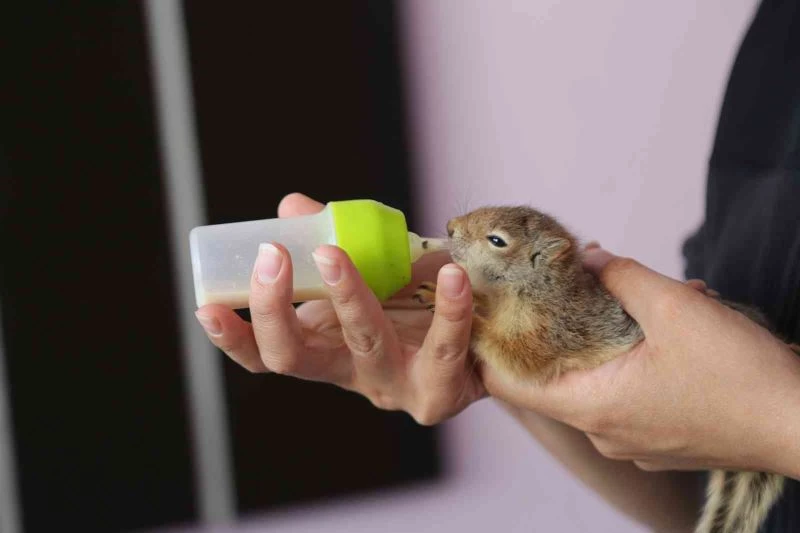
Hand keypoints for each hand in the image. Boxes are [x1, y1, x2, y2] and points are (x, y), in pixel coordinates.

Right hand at [194, 193, 484, 424]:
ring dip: (346, 296)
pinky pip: (443, 345)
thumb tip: (291, 206)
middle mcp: (349, 372)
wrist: (485, 340)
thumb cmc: (418, 303)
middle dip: (275, 309)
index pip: (266, 353)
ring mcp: (393, 385)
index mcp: (323, 348)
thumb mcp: (370, 271)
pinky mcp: (439, 390)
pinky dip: (448, 308)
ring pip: (363, 343)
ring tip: (333, 253)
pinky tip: (452, 273)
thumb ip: (330, 241)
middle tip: (272, 257)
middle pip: (294, 357)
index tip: (207, 304)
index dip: (234, 336)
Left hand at [484, 247, 799, 477]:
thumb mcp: (675, 308)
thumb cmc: (743, 378)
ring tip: (641, 300)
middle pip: (556, 376)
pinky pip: (629, 395)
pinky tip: (667, 330)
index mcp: (592, 405)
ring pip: (599, 381)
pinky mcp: (661, 441)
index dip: (494, 348)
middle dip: (563, 329)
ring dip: (609, 339)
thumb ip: (620, 277)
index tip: (490, 314)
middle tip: (570, 290)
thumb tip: (587, 258)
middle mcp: (604, 431)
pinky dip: (634, 361)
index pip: (510, 384)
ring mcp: (633, 441)